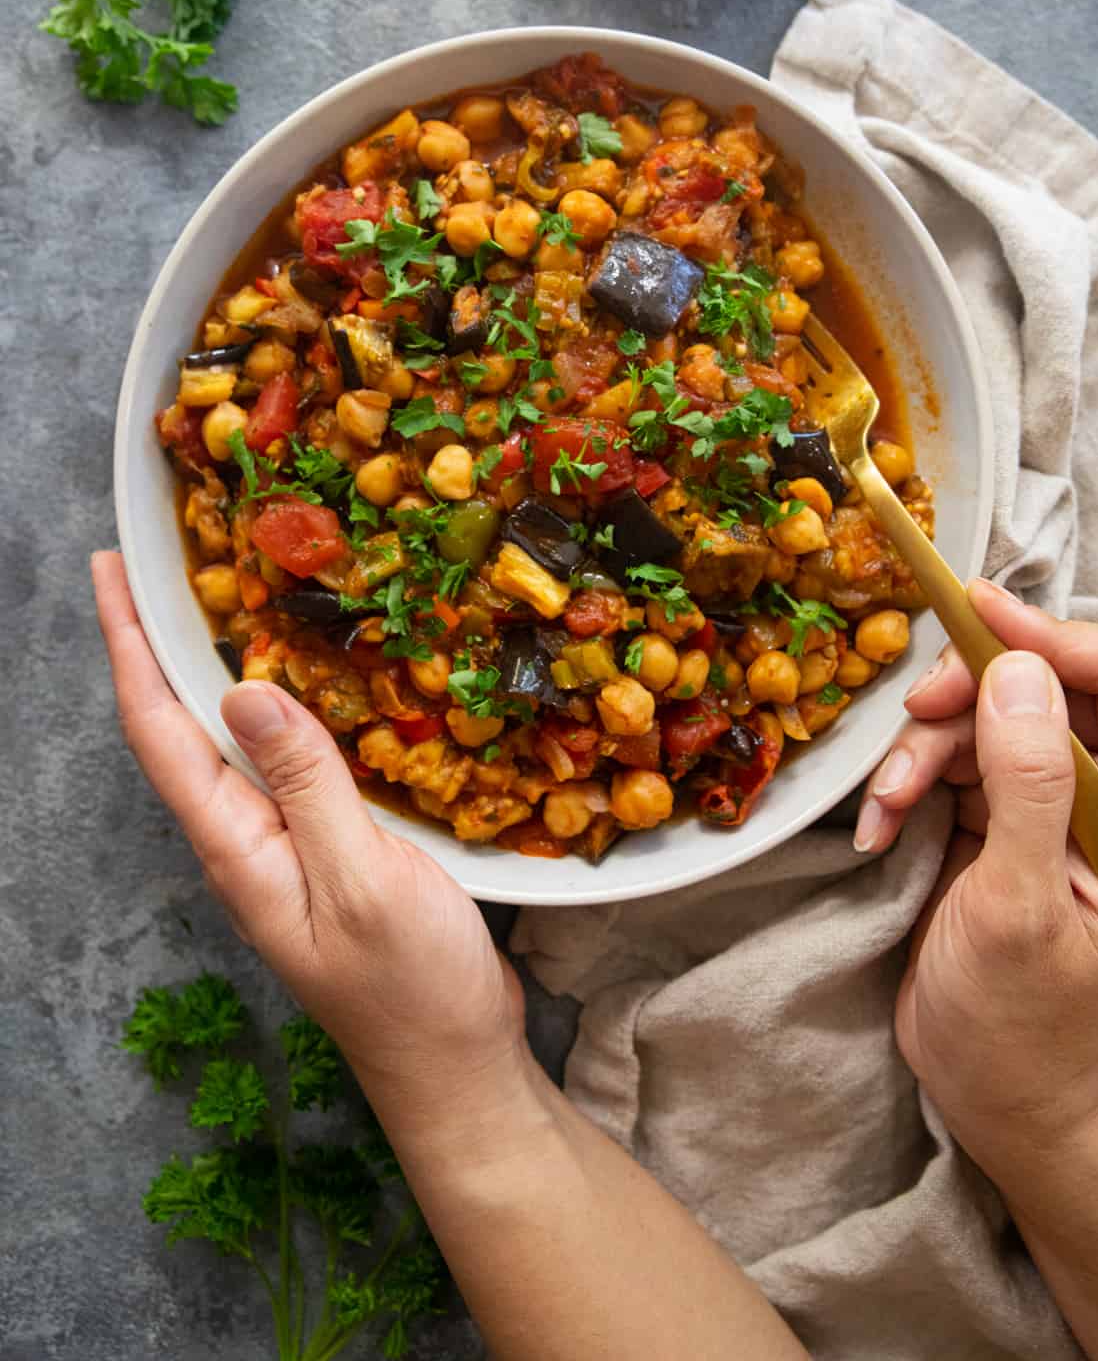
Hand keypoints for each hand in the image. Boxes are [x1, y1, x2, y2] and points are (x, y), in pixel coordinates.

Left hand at [91, 552, 526, 1132]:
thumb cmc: (409, 987)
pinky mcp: (334, 849)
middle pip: (187, 727)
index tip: (110, 573)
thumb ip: (305, 784)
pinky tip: (322, 681)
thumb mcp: (360, 879)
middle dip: (164, 643)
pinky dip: (295, 706)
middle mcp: (248, 841)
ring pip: (241, 740)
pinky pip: (297, 762)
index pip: (161, 731)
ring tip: (232, 596)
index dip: (130, 647)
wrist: (456, 1065)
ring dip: (223, 667)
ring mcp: (289, 847)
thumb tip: (244, 690)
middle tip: (167, 562)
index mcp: (237, 848)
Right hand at [855, 579, 1097, 1168]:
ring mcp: (1049, 804)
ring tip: (885, 805)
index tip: (979, 617)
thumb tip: (1019, 670)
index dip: (1061, 636)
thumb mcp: (1018, 906)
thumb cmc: (1017, 1019)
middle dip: (973, 690)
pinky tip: (880, 827)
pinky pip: (951, 757)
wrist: (985, 1092)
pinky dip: (906, 780)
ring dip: (925, 746)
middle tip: (915, 712)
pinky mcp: (996, 817)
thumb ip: (1028, 784)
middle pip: (1050, 681)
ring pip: (989, 714)